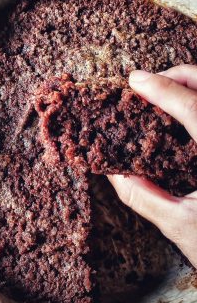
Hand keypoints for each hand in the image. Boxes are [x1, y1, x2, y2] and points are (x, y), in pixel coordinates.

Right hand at [109, 65, 196, 267]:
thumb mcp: (180, 226)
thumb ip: (143, 196)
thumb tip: (114, 172)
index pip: (194, 108)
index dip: (161, 90)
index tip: (134, 81)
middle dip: (177, 75)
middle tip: (147, 84)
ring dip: (188, 85)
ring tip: (162, 94)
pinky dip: (195, 102)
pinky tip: (181, 114)